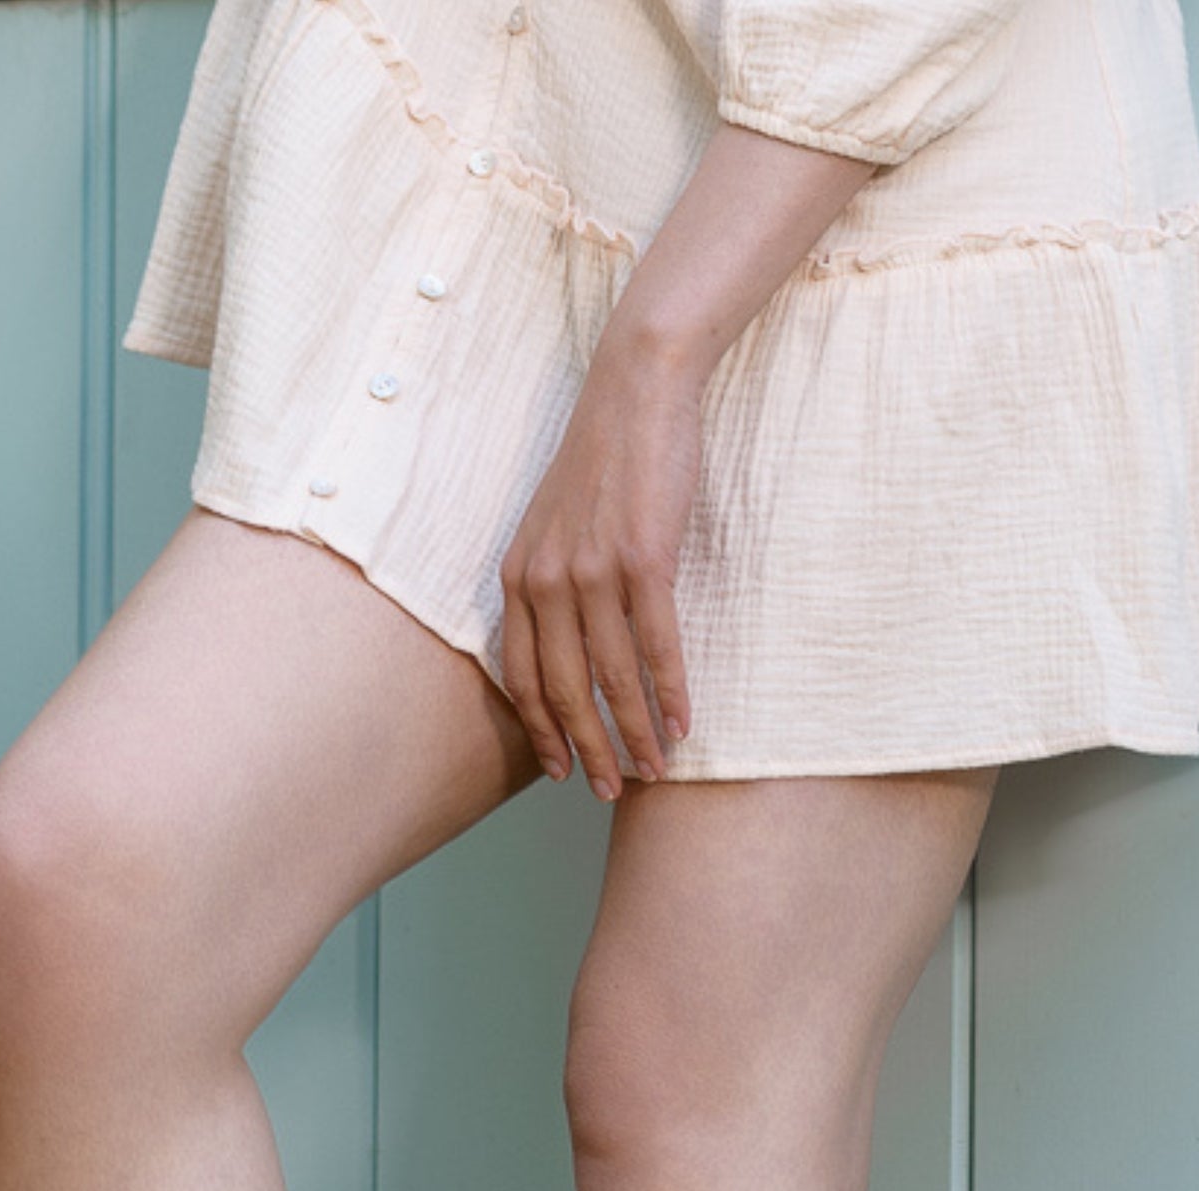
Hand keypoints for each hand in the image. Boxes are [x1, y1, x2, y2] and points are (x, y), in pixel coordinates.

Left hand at [499, 322, 704, 799]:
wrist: (636, 391)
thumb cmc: (605, 460)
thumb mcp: (555, 526)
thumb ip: (552, 584)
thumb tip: (569, 644)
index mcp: (517, 577)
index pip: (520, 677)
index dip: (541, 731)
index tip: (560, 769)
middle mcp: (546, 581)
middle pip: (563, 691)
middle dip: (588, 751)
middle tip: (610, 790)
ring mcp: (593, 571)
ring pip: (611, 677)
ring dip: (635, 733)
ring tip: (655, 769)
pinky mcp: (643, 560)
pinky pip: (655, 646)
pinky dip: (670, 692)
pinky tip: (682, 723)